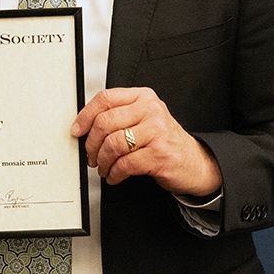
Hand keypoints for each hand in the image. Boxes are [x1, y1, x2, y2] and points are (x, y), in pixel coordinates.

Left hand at [73, 87, 221, 196]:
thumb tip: (84, 126)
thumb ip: (119, 116)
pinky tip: (115, 176)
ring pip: (113, 144)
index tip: (77, 130)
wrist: (196, 162)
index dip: (85, 115)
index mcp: (143, 97)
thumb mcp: (144, 119)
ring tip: (104, 168)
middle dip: (92, 144)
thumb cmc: (165, 141)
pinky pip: (124, 164)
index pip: (106, 98)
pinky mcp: (159, 154)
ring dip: (102, 161)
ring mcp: (157, 131)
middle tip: (91, 156)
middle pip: (105, 122)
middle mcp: (150, 110)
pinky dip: (114, 173)